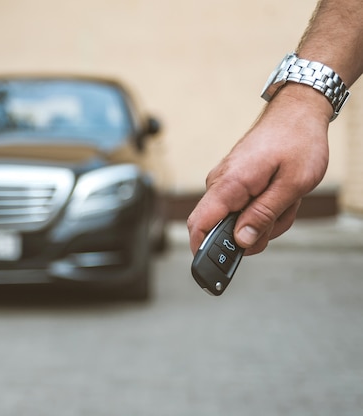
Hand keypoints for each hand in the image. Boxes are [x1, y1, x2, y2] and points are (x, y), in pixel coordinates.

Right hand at [187, 84, 330, 254]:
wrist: (297, 112)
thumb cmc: (297, 141)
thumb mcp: (291, 185)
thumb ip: (264, 215)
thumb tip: (241, 240)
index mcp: (230, 184)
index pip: (200, 225)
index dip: (201, 251)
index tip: (211, 270)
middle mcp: (220, 183)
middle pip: (222, 229)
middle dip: (253, 234)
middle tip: (279, 220)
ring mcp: (225, 182)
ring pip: (237, 220)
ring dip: (265, 220)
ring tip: (286, 201)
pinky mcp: (233, 182)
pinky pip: (242, 207)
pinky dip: (263, 209)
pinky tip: (280, 196)